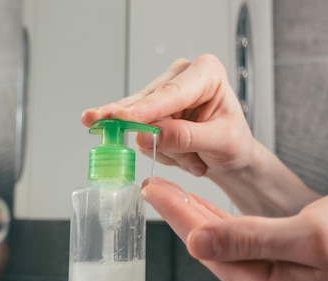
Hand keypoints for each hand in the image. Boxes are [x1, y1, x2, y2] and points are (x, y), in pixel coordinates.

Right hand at [83, 54, 317, 215]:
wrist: (233, 157)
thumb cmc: (234, 143)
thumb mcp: (221, 142)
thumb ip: (188, 137)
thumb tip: (152, 135)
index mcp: (205, 73)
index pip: (170, 93)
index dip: (143, 107)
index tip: (119, 116)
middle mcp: (180, 77)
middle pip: (145, 102)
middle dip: (145, 130)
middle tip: (92, 120)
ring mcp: (163, 96)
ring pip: (140, 124)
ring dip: (165, 150)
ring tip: (194, 159)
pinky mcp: (152, 114)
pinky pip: (142, 137)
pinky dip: (162, 153)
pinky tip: (184, 156)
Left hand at [142, 176, 327, 280]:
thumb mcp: (308, 234)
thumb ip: (249, 239)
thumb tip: (197, 243)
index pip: (210, 249)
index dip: (179, 215)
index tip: (153, 189)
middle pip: (213, 249)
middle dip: (182, 215)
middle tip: (154, 185)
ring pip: (226, 245)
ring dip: (199, 216)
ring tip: (172, 191)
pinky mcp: (285, 267)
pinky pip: (244, 244)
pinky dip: (225, 222)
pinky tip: (209, 208)